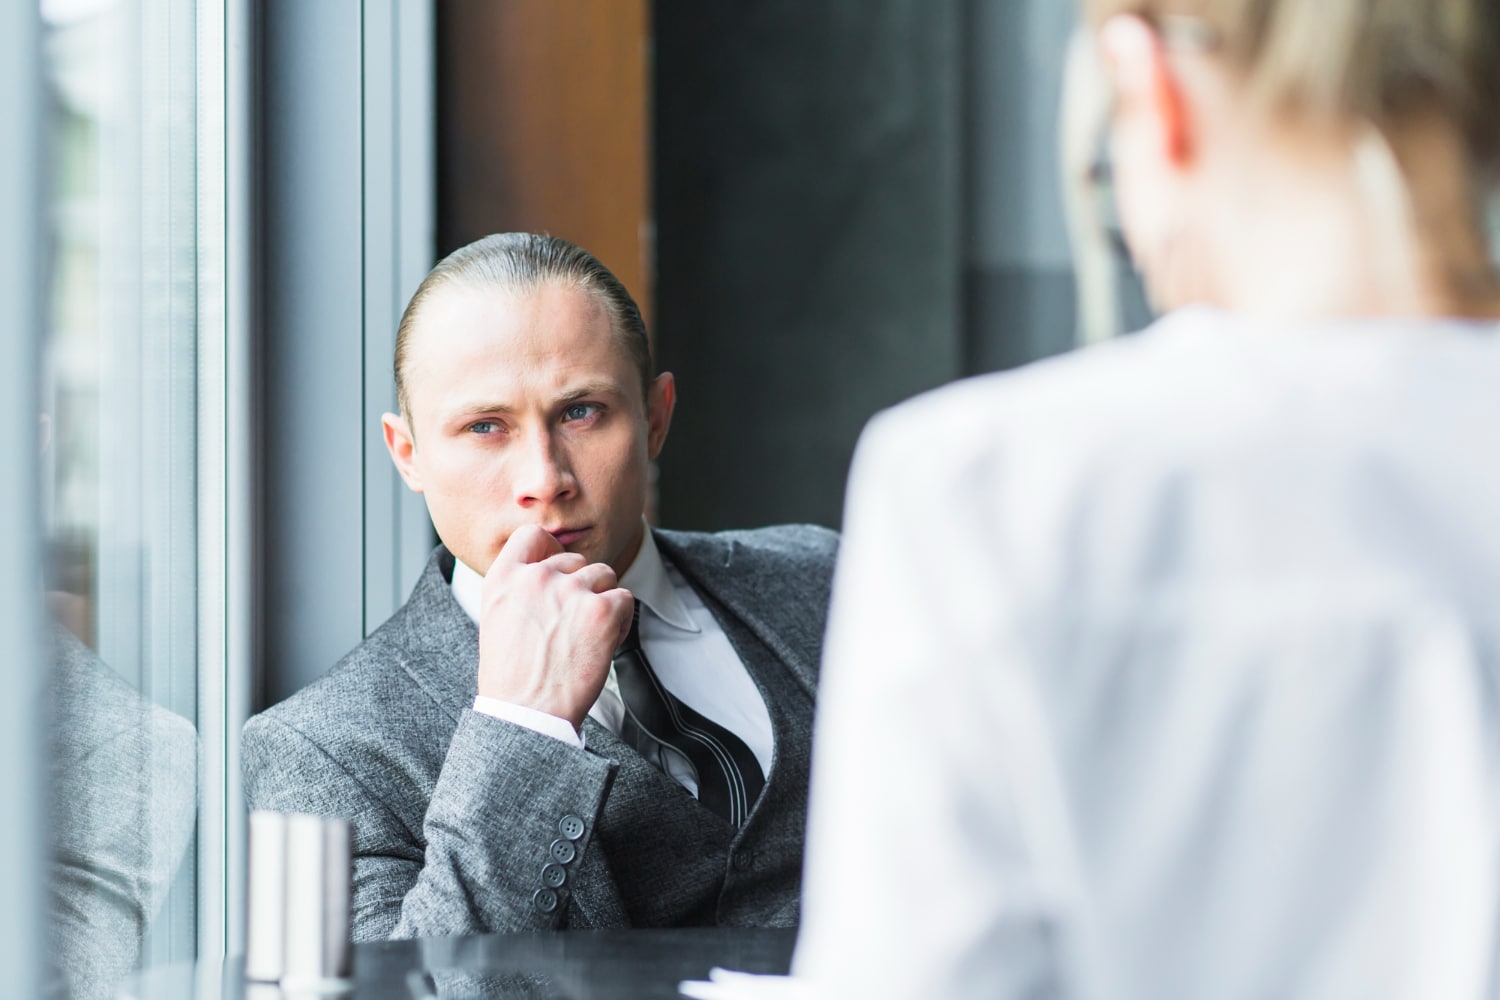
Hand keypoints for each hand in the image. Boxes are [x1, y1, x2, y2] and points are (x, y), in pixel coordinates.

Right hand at [476, 525, 633, 730]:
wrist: (527, 715)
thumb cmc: (512, 679)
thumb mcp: (497, 620)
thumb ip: (519, 590)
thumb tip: (547, 570)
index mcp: (503, 579)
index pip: (532, 535)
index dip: (550, 549)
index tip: (558, 569)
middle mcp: (536, 577)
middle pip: (576, 560)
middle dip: (581, 587)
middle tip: (573, 625)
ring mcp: (570, 590)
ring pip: (604, 575)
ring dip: (603, 601)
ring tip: (588, 636)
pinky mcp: (602, 610)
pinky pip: (625, 598)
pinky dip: (621, 620)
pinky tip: (605, 644)